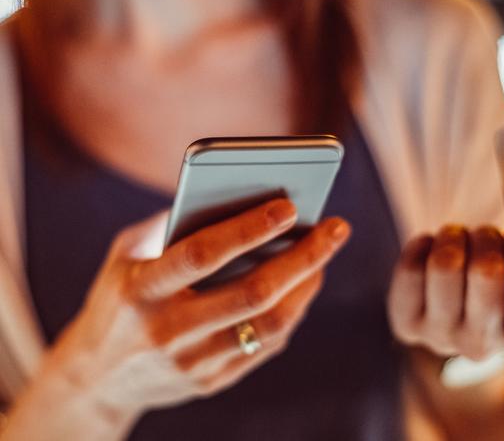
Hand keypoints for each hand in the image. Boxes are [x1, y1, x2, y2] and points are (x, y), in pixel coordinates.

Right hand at [9, 199, 349, 433]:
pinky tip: (303, 287)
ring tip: (324, 256)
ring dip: (306, 286)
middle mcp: (167, 330)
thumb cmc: (117, 298)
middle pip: (252, 292)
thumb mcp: (126, 255)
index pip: (204, 254)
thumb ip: (171, 225)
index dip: (249, 229)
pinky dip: (291, 313)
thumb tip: (237, 195)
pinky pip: (264, 347)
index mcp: (140, 289)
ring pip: (268, 325)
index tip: (290, 205)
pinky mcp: (210, 381)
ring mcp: (191, 362)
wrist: (95, 378)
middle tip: (335, 229)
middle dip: (303, 257)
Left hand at [388, 225, 503, 360]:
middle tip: (487, 234)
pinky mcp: (406, 321)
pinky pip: (411, 267)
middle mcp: (480, 345)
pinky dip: (424, 244)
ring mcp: (439, 336)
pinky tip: (433, 246)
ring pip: (445, 265)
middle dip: (488, 238)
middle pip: (487, 273)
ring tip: (460, 237)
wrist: (460, 315)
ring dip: (455, 237)